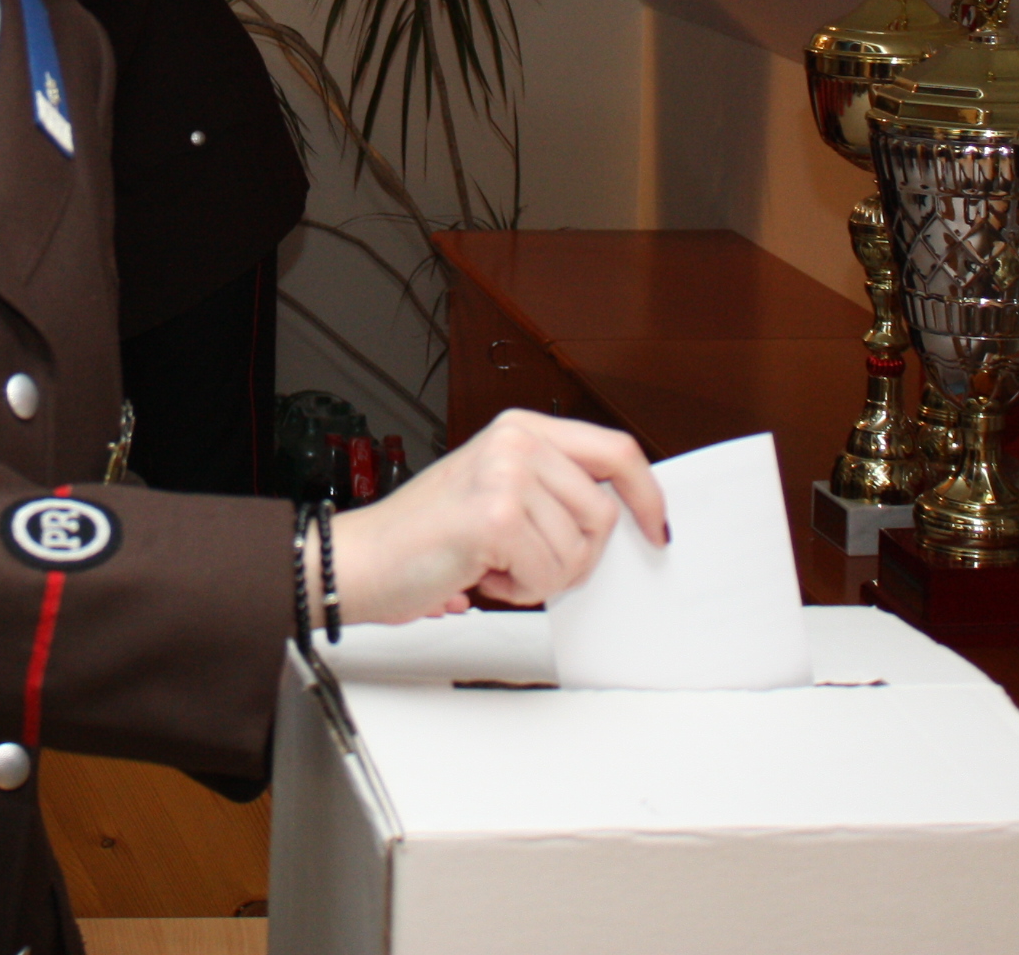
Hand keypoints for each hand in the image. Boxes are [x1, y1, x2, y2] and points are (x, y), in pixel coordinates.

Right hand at [327, 410, 667, 625]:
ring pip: (577, 552)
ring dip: (539, 576)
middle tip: (525, 562)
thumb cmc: (424, 537)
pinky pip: (548, 575)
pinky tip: (481, 573)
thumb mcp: (496, 491)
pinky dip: (519, 590)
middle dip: (574, 557)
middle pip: (603, 514)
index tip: (655, 528)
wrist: (362, 559)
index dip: (646, 494)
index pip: (616, 451)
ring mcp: (506, 474)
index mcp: (521, 429)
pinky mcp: (496, 515)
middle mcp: (516, 442)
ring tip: (493, 562)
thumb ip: (552, 490)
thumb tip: (620, 516)